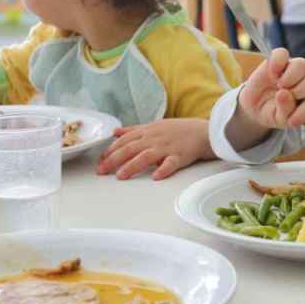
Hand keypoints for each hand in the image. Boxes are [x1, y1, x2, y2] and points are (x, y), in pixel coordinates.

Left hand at [96, 118, 212, 180]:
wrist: (204, 131)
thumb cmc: (180, 130)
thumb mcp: (154, 126)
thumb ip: (134, 130)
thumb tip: (116, 132)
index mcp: (148, 132)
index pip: (124, 141)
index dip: (110, 151)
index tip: (100, 161)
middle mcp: (155, 138)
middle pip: (130, 149)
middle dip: (114, 160)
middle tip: (102, 171)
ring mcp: (167, 147)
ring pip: (146, 156)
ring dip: (132, 166)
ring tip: (121, 176)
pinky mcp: (181, 156)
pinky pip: (171, 163)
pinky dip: (164, 169)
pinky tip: (156, 177)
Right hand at [239, 47, 304, 128]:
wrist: (255, 105)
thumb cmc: (272, 113)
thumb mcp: (278, 120)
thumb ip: (286, 112)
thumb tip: (284, 94)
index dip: (304, 111)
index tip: (290, 119)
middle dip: (300, 91)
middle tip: (285, 96)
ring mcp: (293, 69)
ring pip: (303, 64)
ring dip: (291, 77)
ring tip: (279, 85)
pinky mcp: (278, 60)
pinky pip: (282, 54)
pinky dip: (277, 62)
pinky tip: (272, 73)